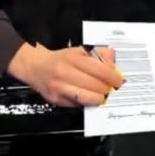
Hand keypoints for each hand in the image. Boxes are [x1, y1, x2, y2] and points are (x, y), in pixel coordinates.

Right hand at [7, 43, 123, 106]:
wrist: (36, 67)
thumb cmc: (60, 60)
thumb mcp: (79, 51)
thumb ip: (99, 55)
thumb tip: (113, 63)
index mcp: (74, 57)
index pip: (100, 69)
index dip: (113, 77)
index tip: (118, 80)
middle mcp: (66, 72)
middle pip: (96, 85)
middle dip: (108, 89)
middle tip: (112, 89)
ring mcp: (60, 87)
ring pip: (88, 97)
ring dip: (99, 98)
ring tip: (102, 95)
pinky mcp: (57, 99)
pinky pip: (78, 105)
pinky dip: (87, 103)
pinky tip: (89, 98)